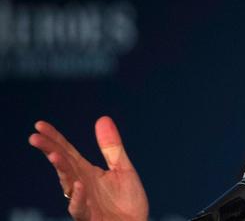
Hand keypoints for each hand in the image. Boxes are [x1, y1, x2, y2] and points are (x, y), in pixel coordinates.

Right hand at [28, 116, 148, 220]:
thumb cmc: (126, 202)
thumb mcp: (123, 169)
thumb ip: (112, 147)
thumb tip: (103, 118)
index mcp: (87, 172)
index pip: (67, 152)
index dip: (55, 138)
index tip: (40, 124)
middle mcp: (80, 185)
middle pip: (63, 165)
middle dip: (50, 150)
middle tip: (35, 137)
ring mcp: (83, 201)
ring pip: (68, 184)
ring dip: (61, 170)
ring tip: (54, 155)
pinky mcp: (90, 217)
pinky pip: (80, 208)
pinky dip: (78, 197)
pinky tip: (78, 185)